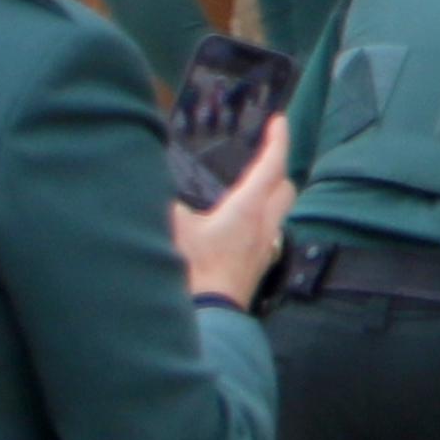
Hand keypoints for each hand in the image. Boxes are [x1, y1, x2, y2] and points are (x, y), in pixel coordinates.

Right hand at [172, 116, 294, 304]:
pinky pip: (267, 235)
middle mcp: (264, 227)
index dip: (278, 141)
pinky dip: (259, 220)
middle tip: (265, 154)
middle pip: (285, 188)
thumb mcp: (171, 227)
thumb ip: (165, 200)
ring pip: (278, 213)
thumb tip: (153, 183)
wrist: (206, 319)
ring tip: (250, 187)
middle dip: (278, 168)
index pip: (272, 166)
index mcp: (248, 209)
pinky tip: (239, 225)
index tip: (280, 121)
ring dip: (270, 196)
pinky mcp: (257, 268)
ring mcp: (264, 249)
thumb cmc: (191, 272)